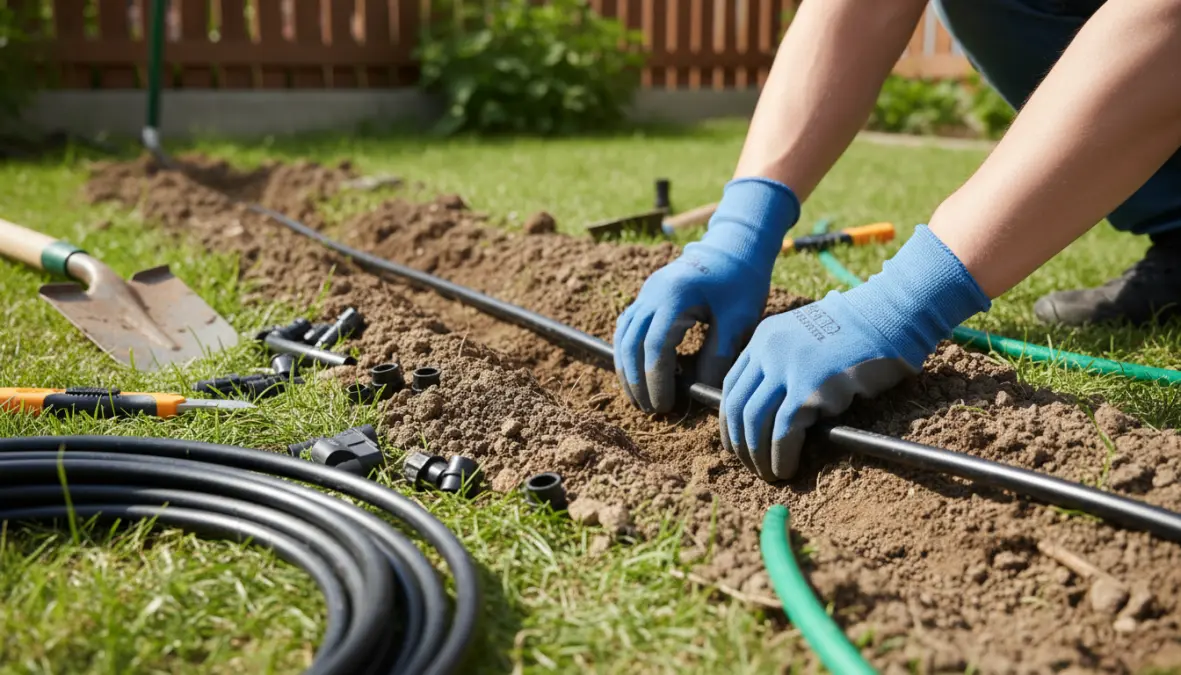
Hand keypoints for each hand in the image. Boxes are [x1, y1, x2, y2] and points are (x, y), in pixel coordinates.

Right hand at [614, 178, 800, 412]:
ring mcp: (646, 293)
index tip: (665, 403)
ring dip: (627, 369)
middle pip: (630, 343)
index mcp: (675, 298)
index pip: (655, 346)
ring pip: (623, 336)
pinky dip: (628, 352)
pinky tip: (637, 371)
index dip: (656, 379)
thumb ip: (717, 355)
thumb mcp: (737, 320)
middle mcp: (653, 293)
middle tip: (650, 409)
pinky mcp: (647, 296)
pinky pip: (626, 327)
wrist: (734, 248)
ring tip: (640, 397)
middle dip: (636, 380)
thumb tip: (699, 391)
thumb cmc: (741, 282)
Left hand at [721, 225, 991, 480]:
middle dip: (740, 443)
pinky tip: (786, 469)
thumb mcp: (808, 339)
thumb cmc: (859, 334)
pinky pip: (783, 432)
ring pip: (755, 422)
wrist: (890, 317)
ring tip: (769, 474)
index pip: (732, 386)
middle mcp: (768, 351)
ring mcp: (787, 368)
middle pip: (737, 406)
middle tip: (751, 466)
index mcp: (764, 338)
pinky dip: (781, 456)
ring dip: (758, 455)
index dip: (730, 421)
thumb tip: (773, 414)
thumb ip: (786, 365)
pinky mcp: (810, 388)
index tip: (737, 443)